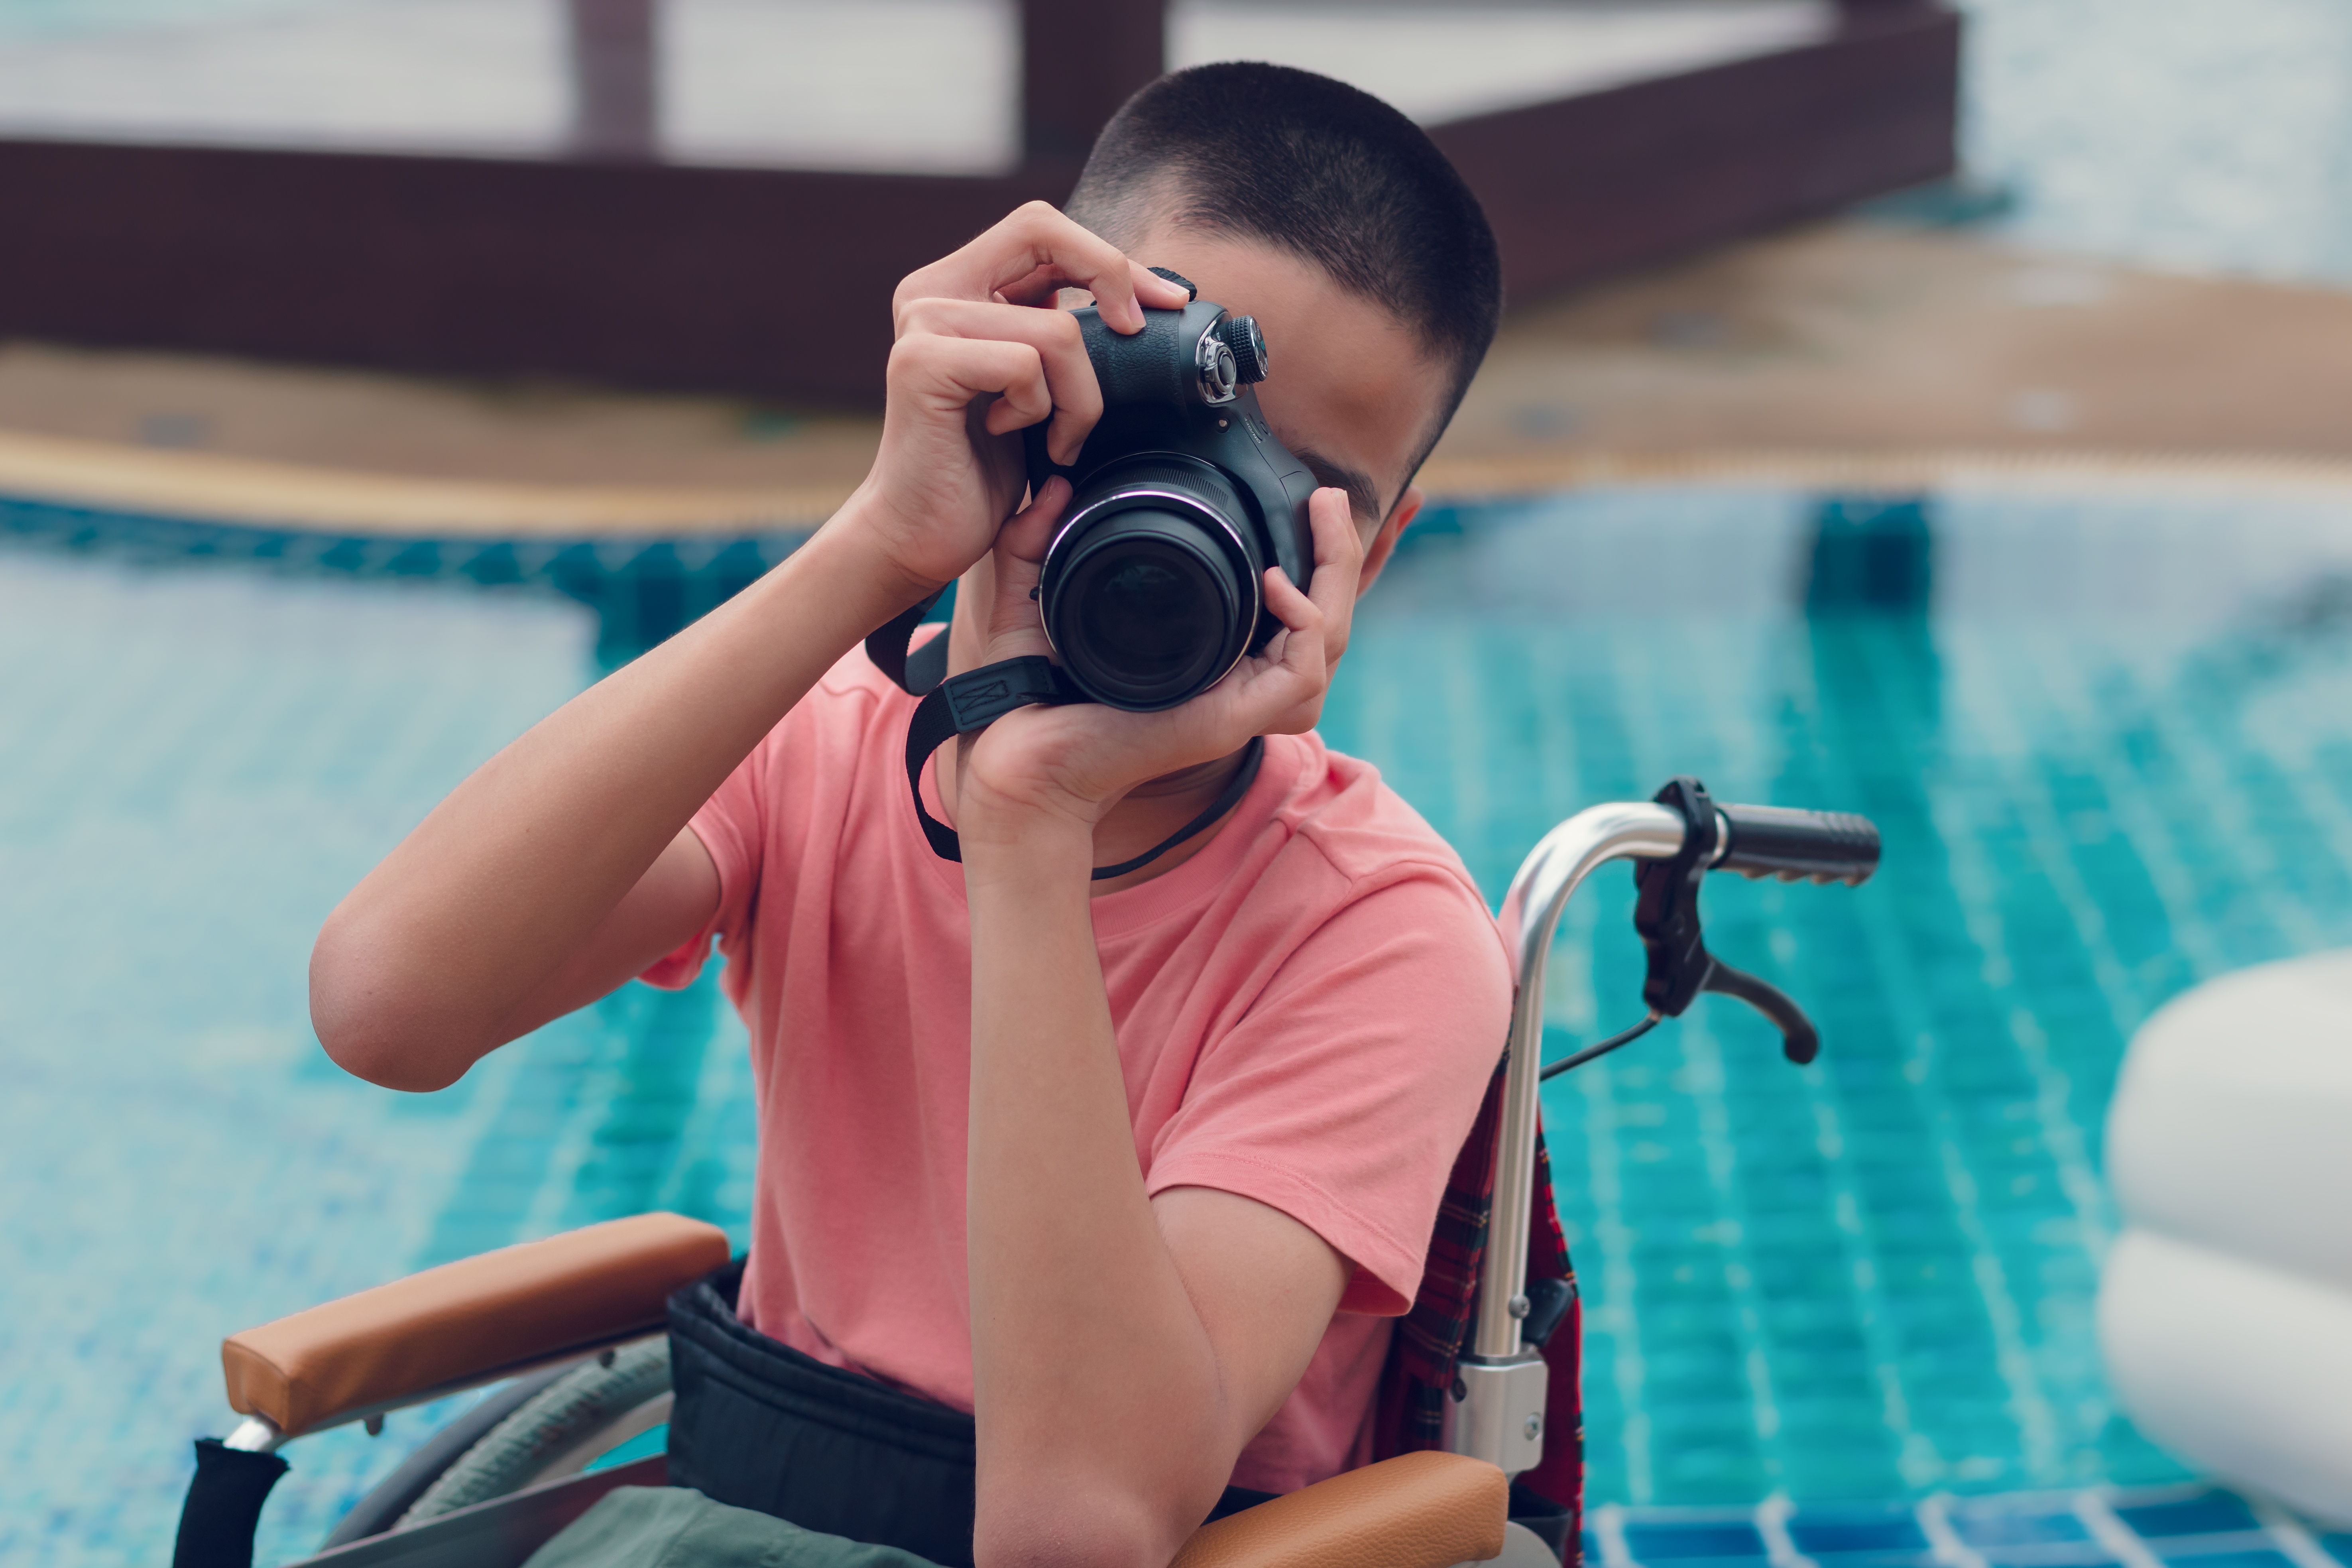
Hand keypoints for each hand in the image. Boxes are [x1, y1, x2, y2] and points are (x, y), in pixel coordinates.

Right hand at [838, 202, 1192, 603]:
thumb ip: (1054, 332)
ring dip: (1078, 395)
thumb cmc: (981, 470)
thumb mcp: (1035, 387)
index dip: (1109, 256)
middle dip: (1110, 280)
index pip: (1042, 227)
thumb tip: (1139, 295)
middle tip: (1133, 337)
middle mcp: (931, 291)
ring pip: (1056, 327)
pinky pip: (1025, 365)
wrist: (920, 534)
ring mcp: (922, 322)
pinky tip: (1008, 436)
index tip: (1162, 301)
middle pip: (1044, 234)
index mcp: (958, 286)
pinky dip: (1038, 410)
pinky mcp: (921, 362)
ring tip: (1054, 438)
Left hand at [950, 479, 1365, 851]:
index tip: (1306, 502)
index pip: (1288, 608)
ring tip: (1325, 517)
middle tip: (1328, 497)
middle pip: (1326, 617)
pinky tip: (1279, 581)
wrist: (1014, 757)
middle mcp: (1236, 679)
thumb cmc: (1025, 695)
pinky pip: (1303, 671)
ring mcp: (1242, 702)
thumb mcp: (1032, 598)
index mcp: (1208, 654)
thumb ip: (1037, 540)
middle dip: (1341, 552)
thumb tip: (1058, 488)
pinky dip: (1304, 622)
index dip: (1313, 558)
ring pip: (1330, 640)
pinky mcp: (1237, 719)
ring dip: (1339, 575)